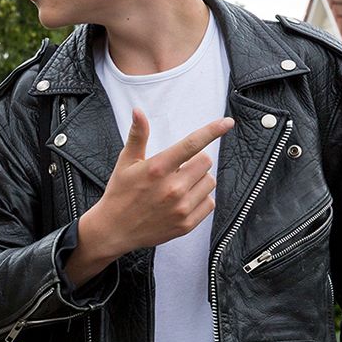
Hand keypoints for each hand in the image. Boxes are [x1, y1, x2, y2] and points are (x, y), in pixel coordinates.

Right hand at [81, 109, 233, 259]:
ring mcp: (181, 208)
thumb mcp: (126, 162)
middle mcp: (172, 188)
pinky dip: (201, 198)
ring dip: (199, 180)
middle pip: (205, 162)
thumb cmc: (120, 193)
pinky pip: (210, 203)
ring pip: (210, 182)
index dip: (212, 130)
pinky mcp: (186, 224)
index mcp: (157, 168)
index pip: (191, 144)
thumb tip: (138, 111)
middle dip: (195, 161)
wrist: (114, 230)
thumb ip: (138, 135)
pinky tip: (184, 200)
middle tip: (179, 168)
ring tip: (180, 185)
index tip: (227, 122)